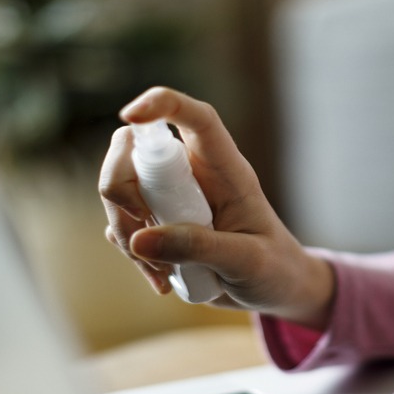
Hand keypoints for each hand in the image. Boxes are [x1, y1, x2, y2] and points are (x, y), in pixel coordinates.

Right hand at [98, 87, 333, 327]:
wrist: (274, 288)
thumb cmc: (273, 267)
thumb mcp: (247, 261)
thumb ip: (200, 248)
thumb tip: (140, 239)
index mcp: (226, 168)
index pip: (196, 117)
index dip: (162, 104)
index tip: (130, 115)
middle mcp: (193, 173)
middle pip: (134, 149)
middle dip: (120, 187)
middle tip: (140, 233)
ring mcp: (170, 196)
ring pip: (120, 189)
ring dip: (126, 230)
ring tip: (163, 273)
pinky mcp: (157, 222)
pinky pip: (123, 224)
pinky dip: (133, 253)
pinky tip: (162, 280)